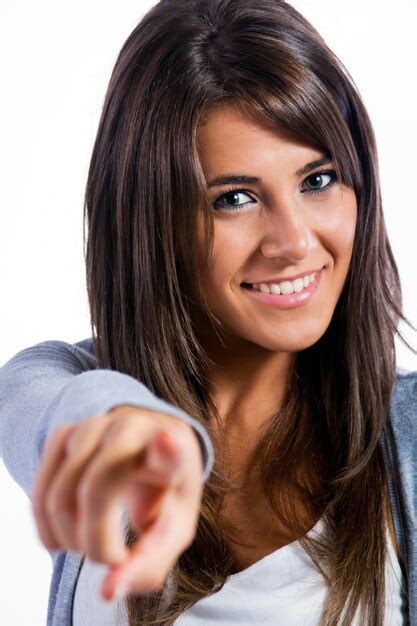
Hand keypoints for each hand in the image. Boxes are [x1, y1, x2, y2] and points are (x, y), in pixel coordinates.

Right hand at [30, 405, 203, 600]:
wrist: (148, 447)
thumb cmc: (164, 493)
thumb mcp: (172, 530)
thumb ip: (149, 564)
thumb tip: (107, 591)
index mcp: (176, 447)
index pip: (171, 446)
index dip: (167, 449)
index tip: (165, 442)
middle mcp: (134, 427)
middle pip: (98, 487)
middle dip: (95, 541)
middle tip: (110, 560)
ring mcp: (95, 425)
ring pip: (62, 492)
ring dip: (69, 538)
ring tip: (89, 547)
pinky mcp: (65, 432)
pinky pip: (41, 488)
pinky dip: (45, 526)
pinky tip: (62, 540)